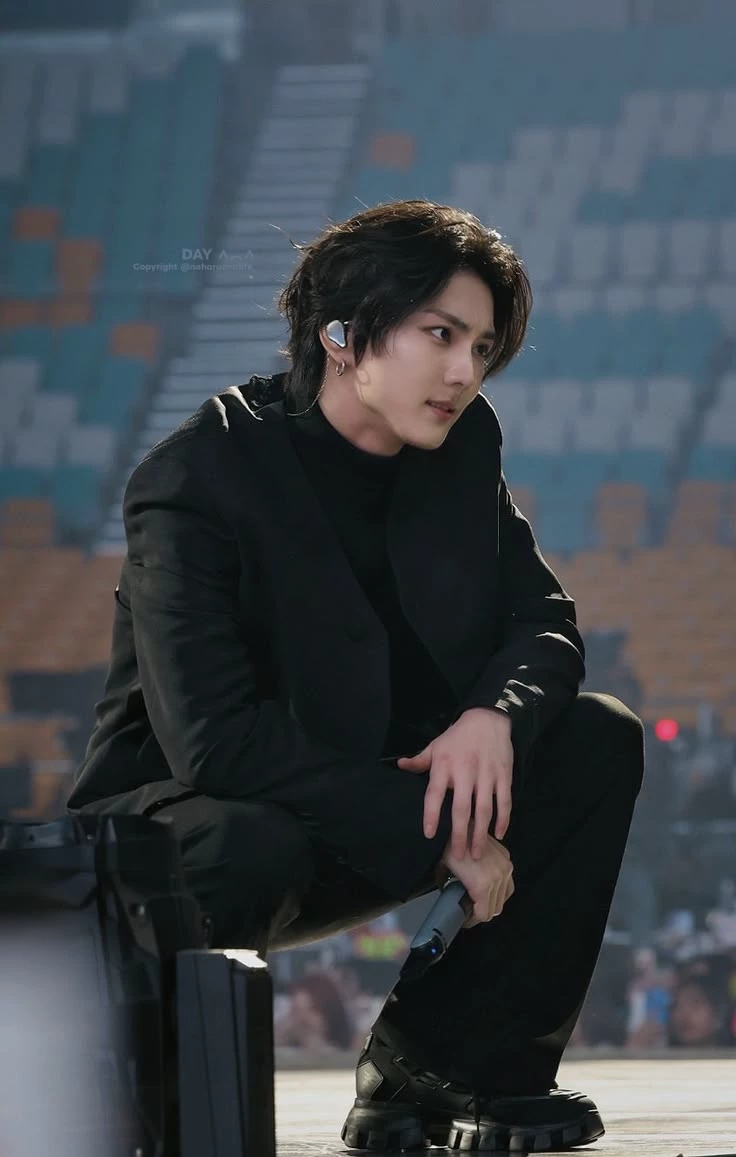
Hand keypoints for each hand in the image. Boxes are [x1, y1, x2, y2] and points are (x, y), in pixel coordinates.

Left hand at [397, 707, 512, 856]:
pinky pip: (504, 801)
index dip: (432, 814)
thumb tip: (400, 765)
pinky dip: (503, 819)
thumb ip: (419, 760)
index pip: (435, 793)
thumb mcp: (436, 745)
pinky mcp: (503, 776)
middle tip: (457, 855)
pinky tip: (498, 834)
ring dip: (481, 833)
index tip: (429, 834)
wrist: (488, 718)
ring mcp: (486, 775)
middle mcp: (465, 771)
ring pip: (484, 809)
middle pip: (462, 808)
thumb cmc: (458, 736)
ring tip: (475, 853)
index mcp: (444, 765)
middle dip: (460, 834)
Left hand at [440, 818, 513, 928]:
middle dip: (481, 913)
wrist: (462, 825)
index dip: (472, 921)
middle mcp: (498, 880)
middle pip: (494, 909)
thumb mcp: (443, 872)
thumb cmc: (450, 849)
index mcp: (482, 887)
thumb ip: (447, 890)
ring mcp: (505, 870)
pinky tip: (491, 891)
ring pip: (503, 898)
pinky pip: (509, 884)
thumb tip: (448, 898)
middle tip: (470, 911)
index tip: (464, 920)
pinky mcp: (507, 860)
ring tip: (479, 901)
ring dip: (492, 903)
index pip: (483, 915)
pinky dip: (501, 891)